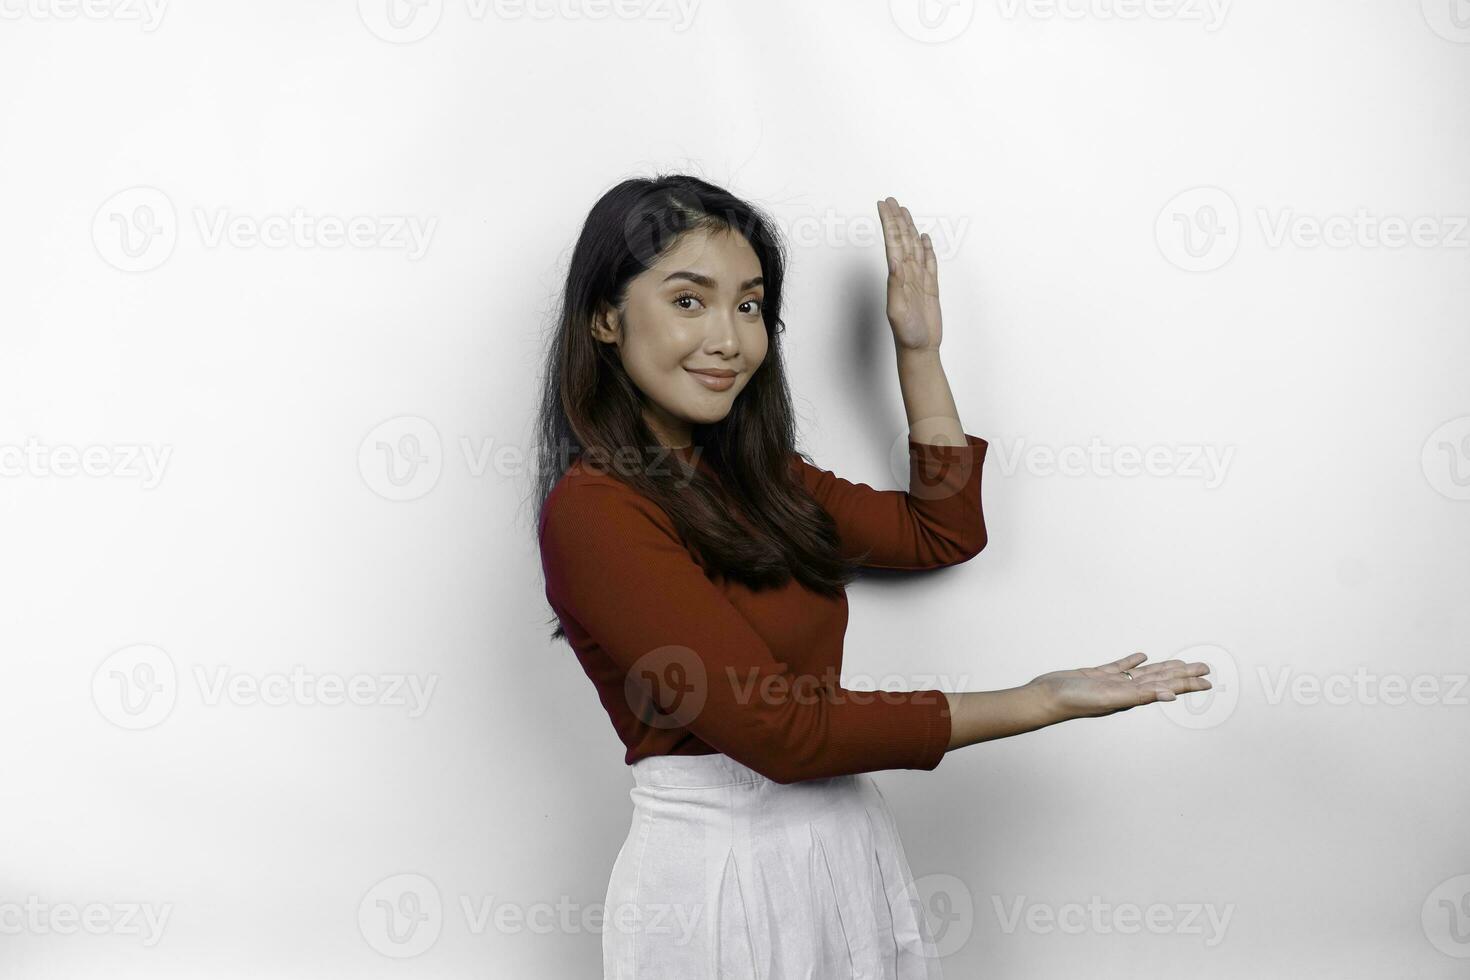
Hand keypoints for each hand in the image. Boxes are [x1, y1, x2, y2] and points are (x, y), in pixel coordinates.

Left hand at [877, 196, 941, 352]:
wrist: (919, 350)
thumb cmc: (907, 335)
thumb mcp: (898, 312)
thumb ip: (896, 288)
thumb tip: (894, 264)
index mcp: (897, 277)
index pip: (893, 243)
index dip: (888, 223)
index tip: (883, 205)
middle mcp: (906, 275)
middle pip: (902, 240)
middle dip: (897, 219)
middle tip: (891, 200)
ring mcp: (918, 280)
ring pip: (914, 248)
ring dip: (909, 229)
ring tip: (904, 211)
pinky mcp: (929, 288)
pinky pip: (929, 263)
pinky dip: (927, 249)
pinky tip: (924, 237)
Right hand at [1028, 652, 1212, 721]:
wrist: (1045, 698)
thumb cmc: (1074, 701)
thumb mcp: (1111, 698)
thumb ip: (1140, 696)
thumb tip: (1170, 695)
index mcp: (1131, 696)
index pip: (1166, 686)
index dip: (1188, 683)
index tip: (1207, 681)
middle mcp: (1125, 690)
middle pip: (1160, 679)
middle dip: (1183, 674)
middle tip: (1204, 668)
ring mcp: (1111, 683)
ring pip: (1143, 673)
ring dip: (1163, 668)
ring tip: (1180, 664)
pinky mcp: (1097, 675)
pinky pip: (1120, 667)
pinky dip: (1132, 661)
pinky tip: (1141, 657)